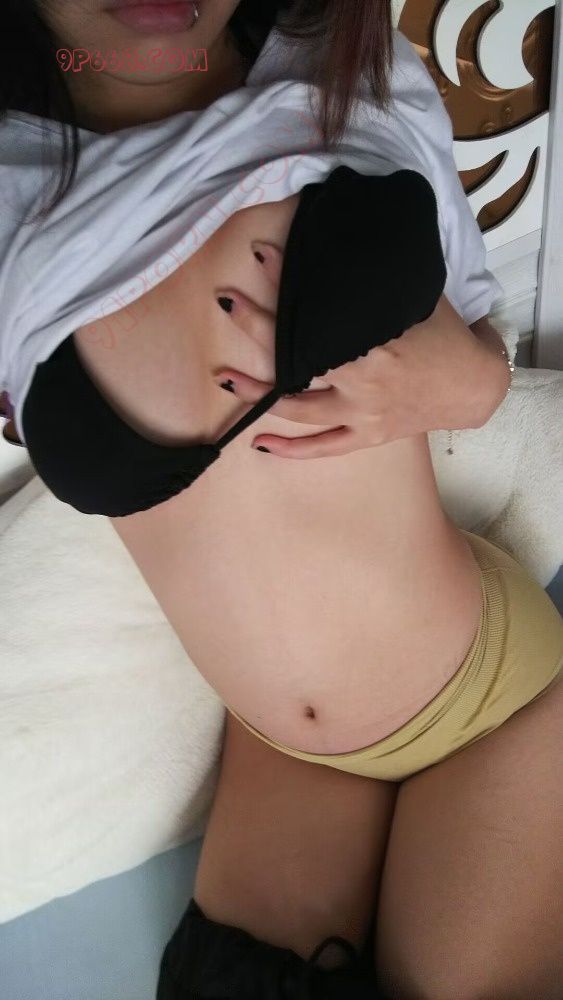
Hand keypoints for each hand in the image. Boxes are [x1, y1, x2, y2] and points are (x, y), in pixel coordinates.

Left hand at [213, 242, 505, 458]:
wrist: (475, 385)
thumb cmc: (446, 335)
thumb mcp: (414, 298)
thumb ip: (373, 286)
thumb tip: (335, 252)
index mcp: (373, 345)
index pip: (314, 312)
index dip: (283, 281)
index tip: (260, 255)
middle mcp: (361, 383)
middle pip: (295, 356)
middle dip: (257, 325)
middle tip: (228, 300)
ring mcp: (361, 415)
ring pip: (297, 408)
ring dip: (258, 392)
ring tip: (223, 375)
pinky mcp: (367, 436)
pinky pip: (322, 448)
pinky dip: (290, 450)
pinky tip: (257, 442)